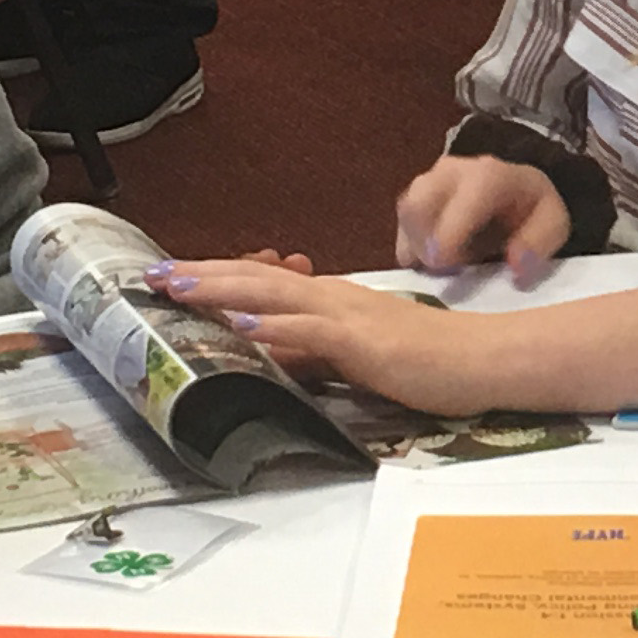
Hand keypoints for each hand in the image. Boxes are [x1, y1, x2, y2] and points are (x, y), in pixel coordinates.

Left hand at [150, 254, 509, 411]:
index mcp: (332, 301)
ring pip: (274, 294)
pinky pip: (312, 330)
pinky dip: (273, 324)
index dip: (216, 277)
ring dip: (222, 288)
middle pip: (257, 278)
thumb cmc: (431, 362)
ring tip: (177, 287)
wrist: (485, 360)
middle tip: (152, 275)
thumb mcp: (358, 359)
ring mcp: (348, 316)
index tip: (173, 278)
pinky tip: (241, 322)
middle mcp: (334, 298)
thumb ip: (315, 355)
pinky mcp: (364, 341)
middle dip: (202, 275)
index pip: (264, 283)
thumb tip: (271, 358)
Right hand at [393, 156, 567, 285]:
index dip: (449, 233)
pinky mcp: (413, 198)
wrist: (515, 188)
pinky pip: (399, 225)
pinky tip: (432, 263)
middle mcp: (451, 172)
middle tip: (443, 274)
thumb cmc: (531, 209)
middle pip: (418, 202)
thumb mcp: (552, 224)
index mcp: (490, 175)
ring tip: (442, 268)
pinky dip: (410, 249)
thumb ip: (538, 244)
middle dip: (424, 244)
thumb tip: (516, 267)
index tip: (444, 267)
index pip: (464, 198)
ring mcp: (427, 182)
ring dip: (416, 248)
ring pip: (405, 214)